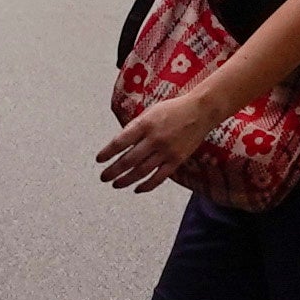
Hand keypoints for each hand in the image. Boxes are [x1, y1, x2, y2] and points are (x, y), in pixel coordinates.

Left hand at [95, 87, 227, 194]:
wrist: (200, 111)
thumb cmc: (173, 109)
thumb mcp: (150, 112)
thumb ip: (136, 127)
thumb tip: (120, 144)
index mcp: (145, 124)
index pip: (120, 141)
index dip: (107, 152)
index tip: (99, 160)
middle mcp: (154, 139)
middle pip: (129, 160)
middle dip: (113, 170)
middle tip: (103, 177)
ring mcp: (166, 151)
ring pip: (141, 171)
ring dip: (126, 180)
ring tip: (116, 184)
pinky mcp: (176, 160)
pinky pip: (159, 177)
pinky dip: (147, 185)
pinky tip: (137, 189)